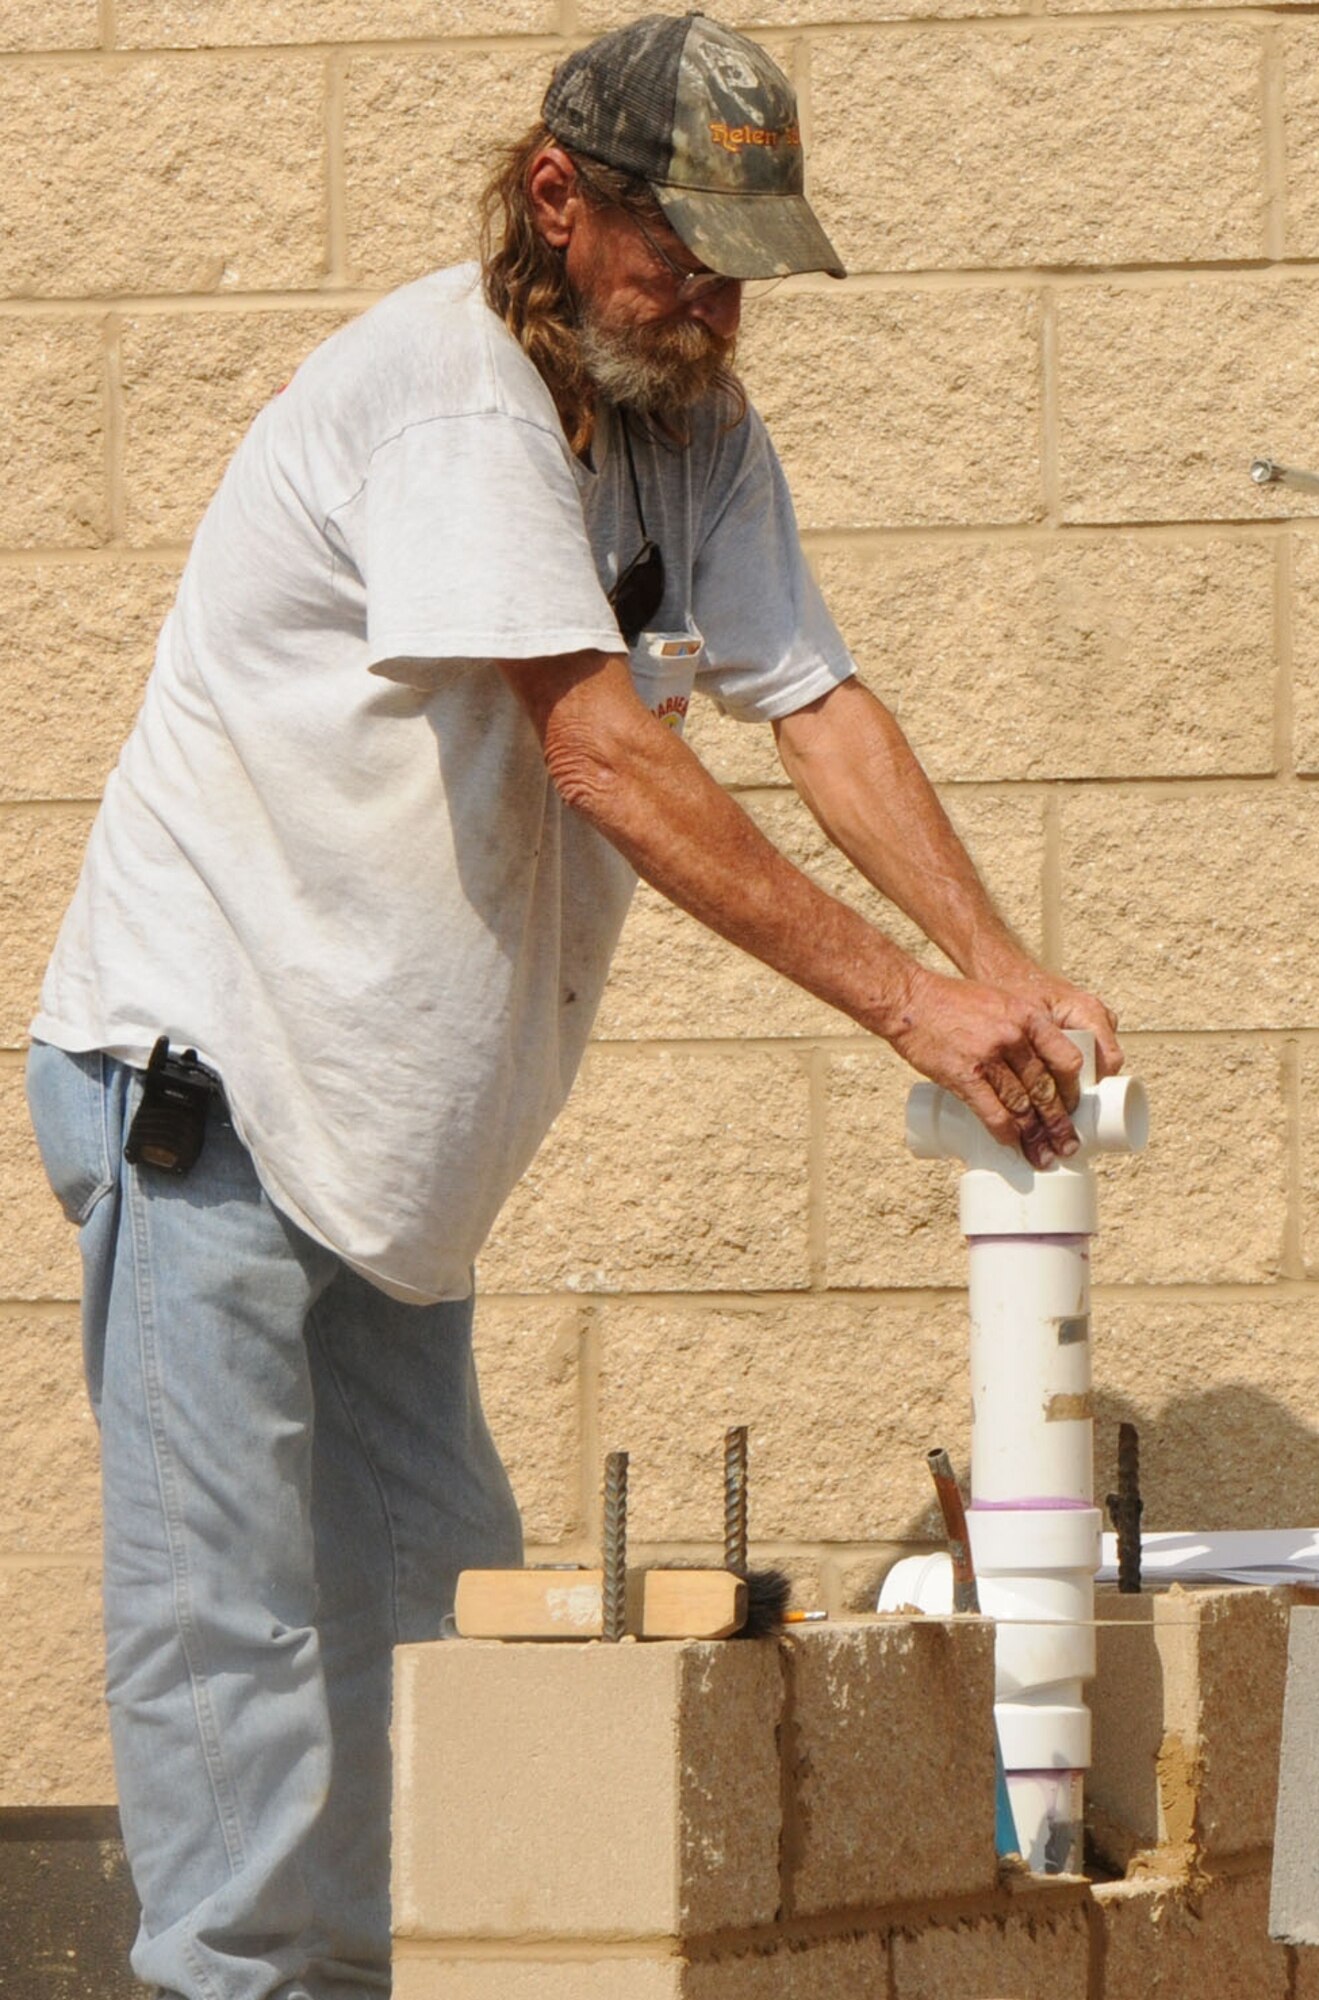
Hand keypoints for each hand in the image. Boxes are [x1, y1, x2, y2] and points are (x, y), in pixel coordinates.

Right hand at [888, 965, 1120, 1168]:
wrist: (910, 1000)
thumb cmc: (952, 1002)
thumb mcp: (1001, 1003)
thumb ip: (1022, 1031)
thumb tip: (1037, 1069)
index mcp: (1029, 1017)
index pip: (1067, 1061)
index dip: (1073, 1091)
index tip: (1073, 1108)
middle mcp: (1014, 1037)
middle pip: (1047, 1090)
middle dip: (1059, 1124)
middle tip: (1067, 1146)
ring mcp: (989, 1057)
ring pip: (1023, 1107)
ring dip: (1035, 1137)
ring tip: (1043, 1157)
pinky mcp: (964, 1075)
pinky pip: (993, 1113)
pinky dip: (1005, 1133)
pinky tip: (1011, 1144)